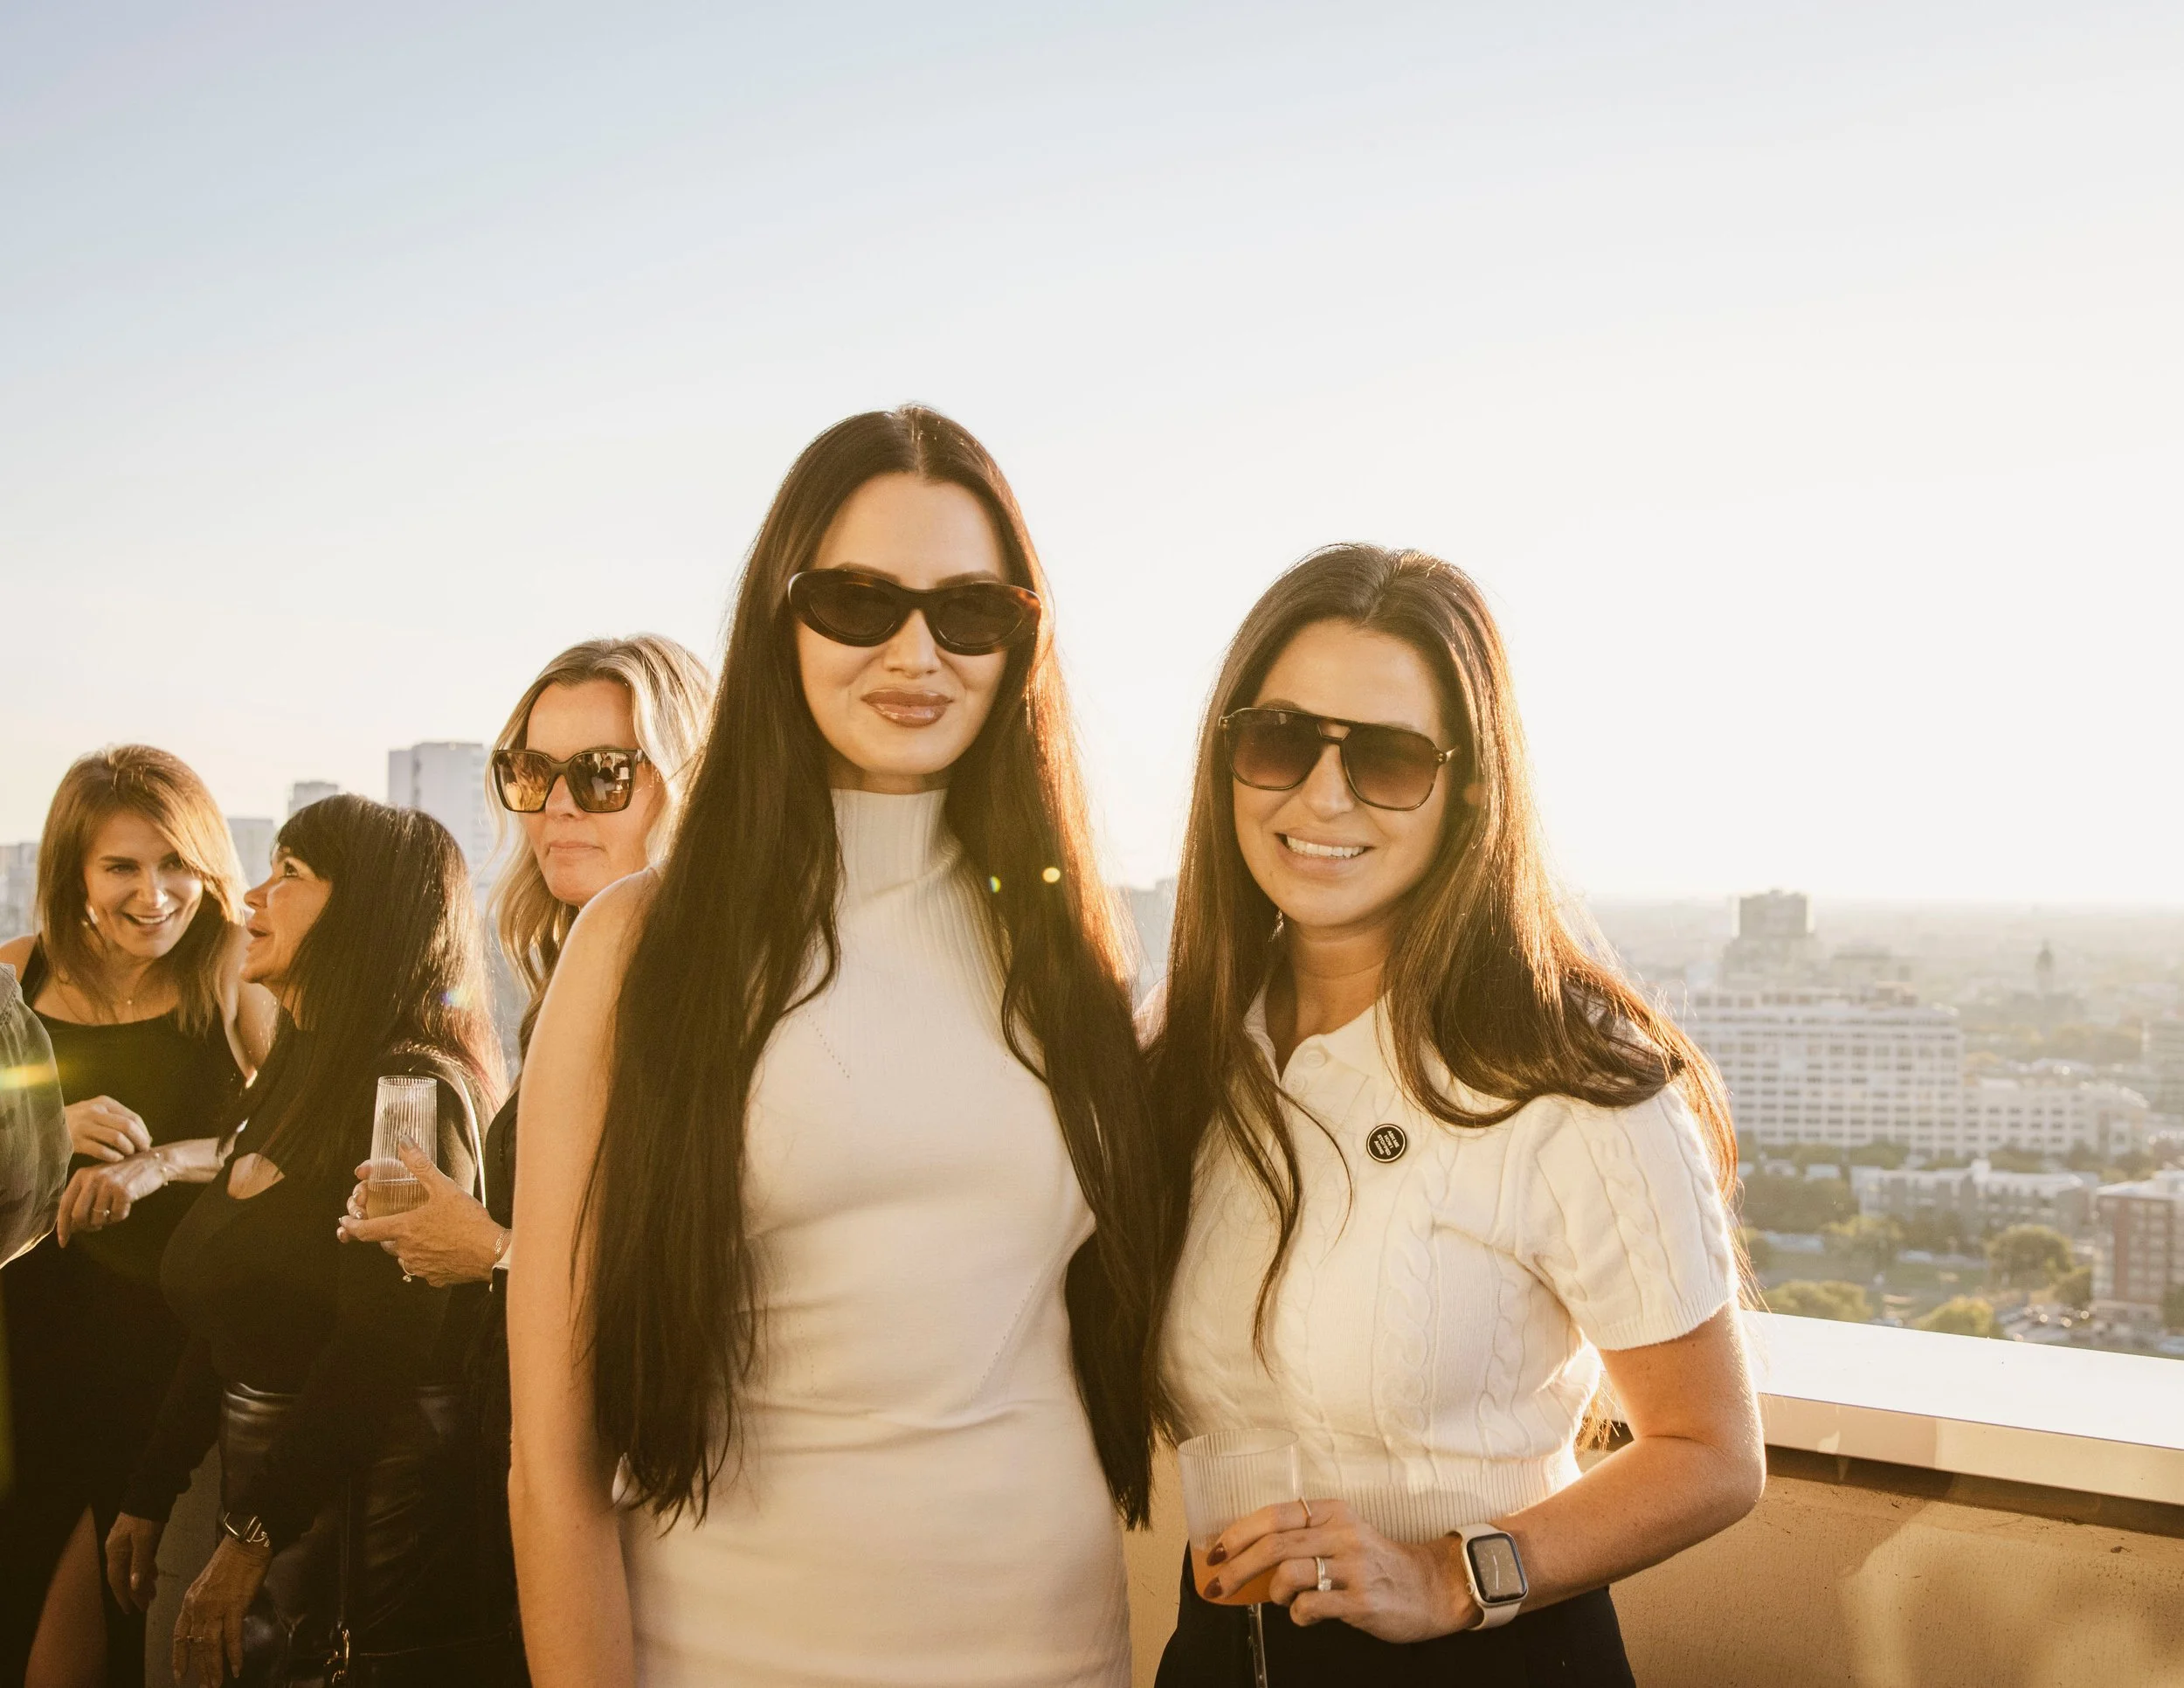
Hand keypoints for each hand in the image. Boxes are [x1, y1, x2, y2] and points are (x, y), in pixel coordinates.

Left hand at [57, 1152, 168, 1243]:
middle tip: (97, 1227)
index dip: (62, 1226)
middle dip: (86, 1226)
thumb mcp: (99, 1181)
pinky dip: (121, 1216)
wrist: (154, 1162)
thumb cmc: (124, 1175)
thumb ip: (83, 1199)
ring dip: (106, 1221)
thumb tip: (71, 1227)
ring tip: (115, 1209)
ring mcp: (109, 1184)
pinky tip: (126, 1205)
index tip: (63, 1242)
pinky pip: (116, 1216)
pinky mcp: (124, 1191)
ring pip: (98, 1218)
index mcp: (82, 1175)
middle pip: (78, 1215)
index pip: (65, 1205)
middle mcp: (93, 1178)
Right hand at [66, 1096, 152, 1161]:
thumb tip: (145, 1136)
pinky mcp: (75, 1141)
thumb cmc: (78, 1121)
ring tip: (129, 1155)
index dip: (143, 1132)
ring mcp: (84, 1126)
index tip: (147, 1143)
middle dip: (139, 1141)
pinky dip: (112, 1156)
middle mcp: (95, 1111)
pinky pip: (101, 1150)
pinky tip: (116, 1159)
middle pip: (127, 1126)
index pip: (132, 1117)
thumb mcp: (97, 1112)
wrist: (46, 1125)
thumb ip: (118, 1120)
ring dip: (127, 1149)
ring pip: (116, 1138)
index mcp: (104, 1103)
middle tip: (143, 1151)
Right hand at [105, 1512, 164, 1613]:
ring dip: (142, 1582)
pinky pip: (138, 1559)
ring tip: (152, 1594)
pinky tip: (153, 1576)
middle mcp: (117, 1550)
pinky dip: (145, 1568)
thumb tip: (134, 1586)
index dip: (124, 1596)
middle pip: (124, 1576)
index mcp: (115, 1552)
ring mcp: (126, 1543)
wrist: (151, 1491)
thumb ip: (139, 1563)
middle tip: (146, 1606)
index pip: (117, 1580)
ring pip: (132, 1568)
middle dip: (135, 1592)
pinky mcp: (136, 1538)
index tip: (132, 1610)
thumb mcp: (144, 1540)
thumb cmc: (146, 1517)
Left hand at [173, 1535, 269, 1685]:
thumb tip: (214, 1623)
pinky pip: (232, 1636)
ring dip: (213, 1667)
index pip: (180, 1635)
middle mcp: (198, 1607)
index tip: (180, 1674)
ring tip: (216, 1683)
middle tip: (204, 1686)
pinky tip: (235, 1667)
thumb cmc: (231, 1560)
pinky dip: (233, 1654)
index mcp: (190, 1601)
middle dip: (199, 1668)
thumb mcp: (208, 1583)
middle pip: (195, 1644)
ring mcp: (215, 1607)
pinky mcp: (234, 1606)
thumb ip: (207, 1604)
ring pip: (210, 1645)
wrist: (246, 1543)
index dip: (180, 1656)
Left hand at [335, 1143, 503, 1285]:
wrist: (491, 1252)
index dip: (351, 1226)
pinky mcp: (435, 1278)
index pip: (366, 1231)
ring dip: (410, 1246)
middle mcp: (406, 1252)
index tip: (344, 1223)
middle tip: (403, 1221)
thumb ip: (420, 1165)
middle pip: (387, 1243)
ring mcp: (420, 1267)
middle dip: (390, 1233)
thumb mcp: (444, 1188)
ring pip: (405, 1257)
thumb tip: (403, 1143)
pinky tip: (444, 1249)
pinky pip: (424, 1269)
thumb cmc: (468, 1221)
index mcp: (404, 1229)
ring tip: (429, 1234)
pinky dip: (429, 1259)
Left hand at [1202, 1498, 1477, 1641]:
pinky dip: (1297, 1614)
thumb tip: (1249, 1551)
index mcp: (1333, 1512)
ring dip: (1272, 1591)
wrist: (1431, 1587)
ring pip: (1288, 1573)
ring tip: (1279, 1598)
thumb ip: (1304, 1536)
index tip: (1214, 1551)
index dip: (1238, 1532)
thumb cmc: (1377, 1562)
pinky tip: (1306, 1615)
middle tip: (1217, 1585)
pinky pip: (1310, 1606)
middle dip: (1236, 1566)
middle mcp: (1342, 1533)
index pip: (1274, 1514)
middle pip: (1274, 1544)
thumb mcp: (1343, 1534)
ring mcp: (1353, 1567)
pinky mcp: (1361, 1601)